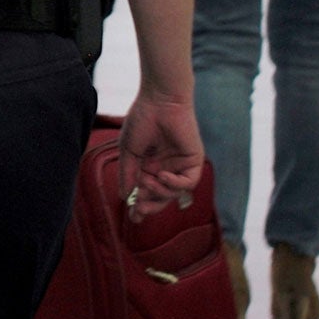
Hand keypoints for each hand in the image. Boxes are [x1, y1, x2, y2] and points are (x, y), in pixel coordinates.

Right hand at [118, 88, 203, 222]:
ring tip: (147, 182)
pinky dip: (175, 183)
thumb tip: (125, 197)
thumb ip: (128, 173)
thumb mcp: (129, 150)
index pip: (147, 192)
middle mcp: (166, 168)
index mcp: (149, 165)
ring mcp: (180, 166)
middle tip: (139, 210)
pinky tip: (163, 175)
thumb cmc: (141, 119)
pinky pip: (188, 182)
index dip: (141, 205)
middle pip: (162, 197)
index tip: (132, 217)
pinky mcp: (193, 161)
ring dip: (160, 192)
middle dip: (151, 206)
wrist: (159, 101)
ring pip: (174, 192)